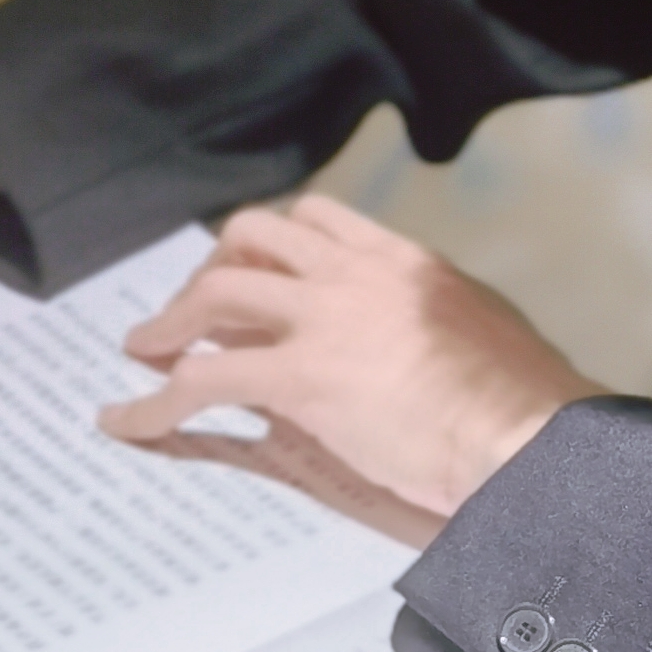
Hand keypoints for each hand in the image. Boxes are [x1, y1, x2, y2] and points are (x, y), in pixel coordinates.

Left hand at [100, 196, 593, 516]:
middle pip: (253, 236)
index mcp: (403, 259)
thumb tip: (410, 342)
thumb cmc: (523, 400)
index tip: (251, 270)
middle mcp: (354, 274)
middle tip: (192, 309)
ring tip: (144, 350)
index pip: (316, 218)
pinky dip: (154, 402)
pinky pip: (203, 380)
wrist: (524, 434)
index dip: (270, 243)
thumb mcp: (479, 328)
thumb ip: (431, 317)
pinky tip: (127, 423)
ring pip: (217, 294)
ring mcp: (323, 322)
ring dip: (171, 321)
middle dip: (212, 268)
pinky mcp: (299, 380)